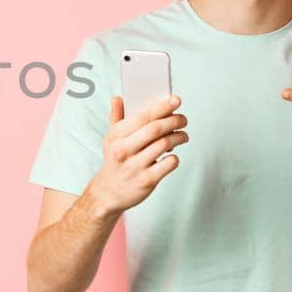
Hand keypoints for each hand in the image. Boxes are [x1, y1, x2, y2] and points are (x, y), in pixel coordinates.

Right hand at [86, 94, 187, 213]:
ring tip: (182, 136)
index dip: (161, 106)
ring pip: (164, 144)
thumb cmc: (114, 161)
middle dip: (174, 121)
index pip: (142, 116)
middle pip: (155, 129)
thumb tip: (118, 98)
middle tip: (183, 119)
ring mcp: (135, 166)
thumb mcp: (110, 139)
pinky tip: (172, 155)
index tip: (175, 99)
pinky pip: (168, 164)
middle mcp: (124, 150)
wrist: (108, 193)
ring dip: (179, 137)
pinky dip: (175, 157)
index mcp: (116, 136)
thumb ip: (115, 117)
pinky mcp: (146, 181)